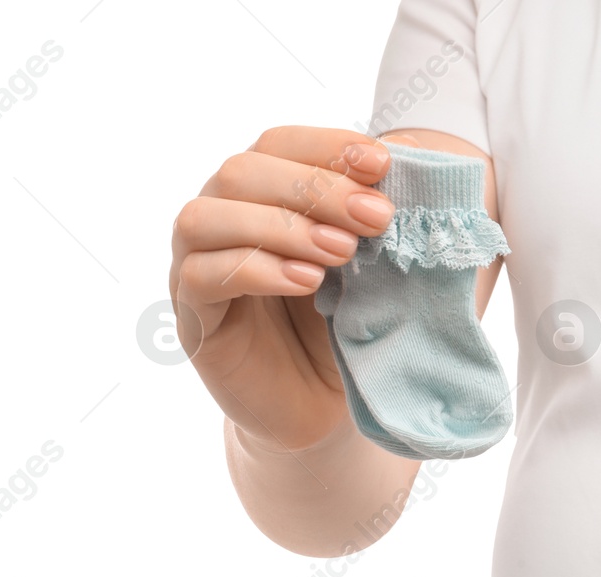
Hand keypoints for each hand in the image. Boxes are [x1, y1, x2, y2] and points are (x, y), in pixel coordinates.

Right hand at [169, 126, 415, 452]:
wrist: (326, 409)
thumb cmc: (347, 328)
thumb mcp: (370, 267)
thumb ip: (374, 223)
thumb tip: (406, 175)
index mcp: (261, 195)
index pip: (277, 144)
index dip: (325, 146)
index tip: (381, 163)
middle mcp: (219, 220)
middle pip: (241, 171)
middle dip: (315, 187)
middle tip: (377, 217)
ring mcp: (195, 265)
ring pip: (207, 216)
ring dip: (282, 224)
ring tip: (343, 252)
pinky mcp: (194, 317)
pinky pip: (203, 275)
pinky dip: (257, 270)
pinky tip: (307, 282)